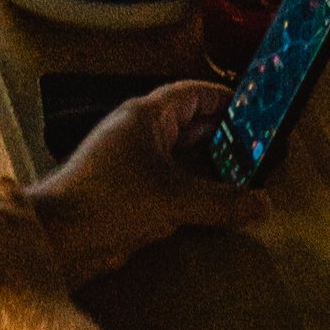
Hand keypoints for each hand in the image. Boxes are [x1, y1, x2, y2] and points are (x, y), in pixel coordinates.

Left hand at [28, 82, 267, 287]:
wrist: (64, 235)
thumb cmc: (116, 198)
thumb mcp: (175, 198)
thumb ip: (222, 201)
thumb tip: (266, 204)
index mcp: (146, 115)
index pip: (191, 94)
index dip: (223, 98)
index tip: (255, 109)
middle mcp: (141, 132)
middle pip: (189, 124)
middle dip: (223, 135)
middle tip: (260, 148)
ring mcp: (135, 162)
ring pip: (182, 155)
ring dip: (211, 165)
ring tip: (249, 176)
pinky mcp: (133, 191)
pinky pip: (173, 181)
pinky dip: (197, 187)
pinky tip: (220, 203)